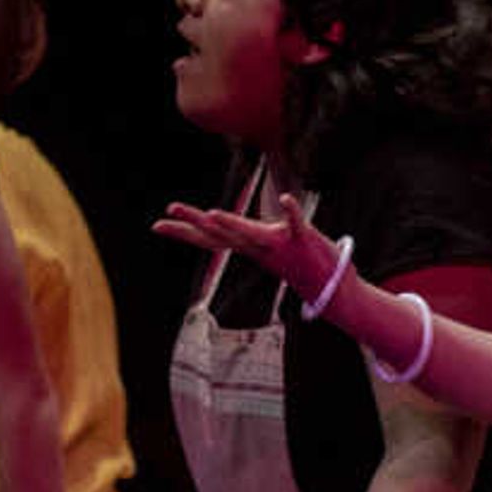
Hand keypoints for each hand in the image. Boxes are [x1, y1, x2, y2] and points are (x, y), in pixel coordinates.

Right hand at [152, 191, 336, 297]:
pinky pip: (296, 224)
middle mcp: (259, 248)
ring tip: (210, 212)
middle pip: (221, 235)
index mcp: (250, 248)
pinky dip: (290, 212)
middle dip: (194, 224)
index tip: (156, 225)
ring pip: (251, 234)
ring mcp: (280, 245)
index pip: (211, 240)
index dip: (184, 233)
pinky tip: (285, 198)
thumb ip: (251, 237)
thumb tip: (233, 228)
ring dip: (232, 224)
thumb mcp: (269, 250)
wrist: (335, 293)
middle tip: (168, 211)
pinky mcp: (303, 240)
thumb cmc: (302, 265)